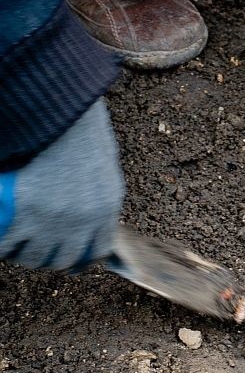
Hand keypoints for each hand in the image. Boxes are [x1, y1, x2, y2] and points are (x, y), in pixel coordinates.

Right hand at [0, 99, 124, 270]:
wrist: (60, 111)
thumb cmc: (80, 128)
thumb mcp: (101, 163)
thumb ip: (96, 189)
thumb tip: (86, 202)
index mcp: (107, 208)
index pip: (97, 249)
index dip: (81, 259)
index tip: (70, 261)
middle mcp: (84, 221)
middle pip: (64, 258)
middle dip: (48, 260)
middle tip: (36, 251)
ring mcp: (54, 221)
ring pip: (35, 257)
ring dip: (24, 256)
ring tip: (16, 246)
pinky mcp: (25, 215)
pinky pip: (8, 244)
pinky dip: (3, 247)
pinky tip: (3, 244)